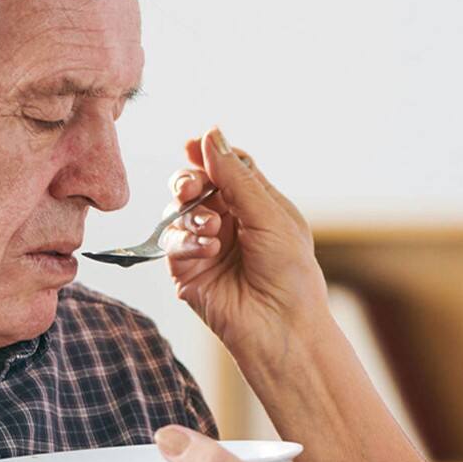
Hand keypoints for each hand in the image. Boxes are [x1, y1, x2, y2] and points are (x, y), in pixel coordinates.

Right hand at [163, 130, 328, 368]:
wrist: (282, 326)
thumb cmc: (290, 274)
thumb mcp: (270, 215)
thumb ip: (236, 175)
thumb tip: (210, 134)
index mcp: (255, 205)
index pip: (225, 168)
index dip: (208, 154)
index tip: (193, 144)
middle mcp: (228, 223)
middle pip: (193, 185)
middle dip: (188, 181)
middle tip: (191, 188)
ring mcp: (205, 247)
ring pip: (176, 212)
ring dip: (190, 214)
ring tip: (212, 230)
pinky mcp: (187, 272)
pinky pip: (172, 243)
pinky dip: (187, 242)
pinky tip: (209, 251)